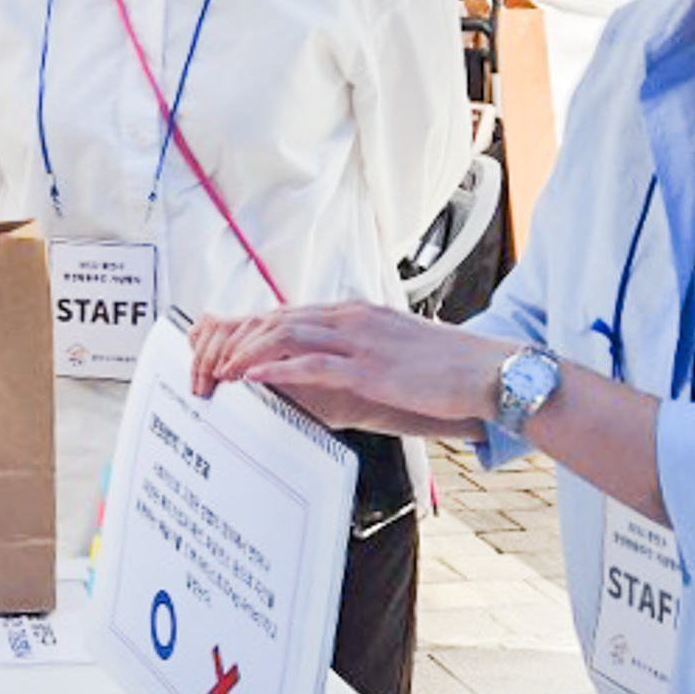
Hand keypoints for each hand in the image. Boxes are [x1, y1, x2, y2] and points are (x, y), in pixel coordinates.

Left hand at [187, 303, 498, 438]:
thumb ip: (356, 353)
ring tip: (219, 374)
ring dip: (245, 355)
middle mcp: (351, 319)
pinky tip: (251, 380)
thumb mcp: (391, 350)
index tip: (219, 352)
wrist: (488, 370)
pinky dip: (275, 369)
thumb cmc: (443, 367)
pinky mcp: (371, 368)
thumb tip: (327, 368)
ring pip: (286, 335)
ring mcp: (360, 340)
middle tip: (206, 368)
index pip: (286, 314)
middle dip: (234, 343)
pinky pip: (313, 363)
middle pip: (275, 319)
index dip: (246, 332)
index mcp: (354, 313)